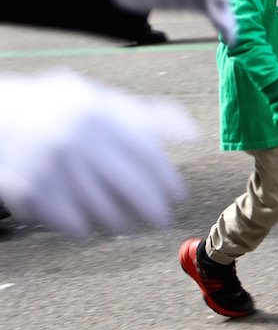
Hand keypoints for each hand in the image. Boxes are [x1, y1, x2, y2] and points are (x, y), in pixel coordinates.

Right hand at [0, 71, 193, 234]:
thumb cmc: (60, 107)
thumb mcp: (103, 100)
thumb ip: (149, 115)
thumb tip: (194, 135)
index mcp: (101, 116)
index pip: (148, 156)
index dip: (168, 180)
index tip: (179, 196)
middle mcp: (80, 142)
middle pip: (132, 188)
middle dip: (154, 210)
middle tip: (162, 219)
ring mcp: (55, 168)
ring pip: (104, 210)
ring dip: (125, 222)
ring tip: (132, 223)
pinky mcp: (32, 192)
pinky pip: (72, 223)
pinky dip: (88, 228)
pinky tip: (95, 224)